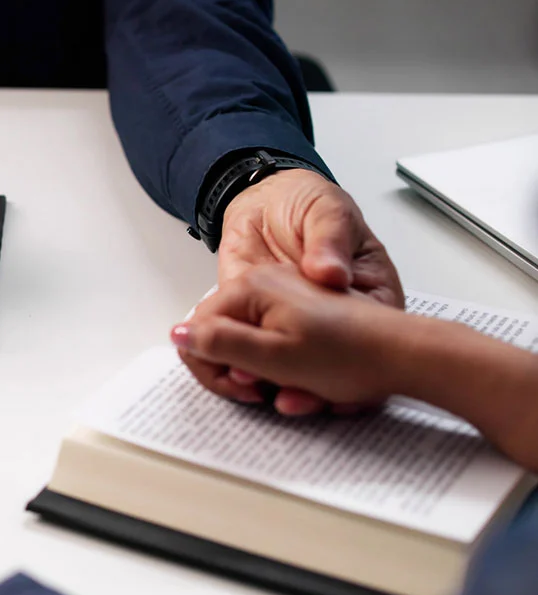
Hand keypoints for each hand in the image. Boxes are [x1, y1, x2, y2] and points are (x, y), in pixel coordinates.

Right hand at [172, 264, 416, 412]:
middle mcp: (265, 286)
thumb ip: (219, 342)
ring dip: (264, 375)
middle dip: (238, 371)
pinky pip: (275, 344)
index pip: (198, 328)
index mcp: (250, 288)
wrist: (407, 351)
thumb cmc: (347, 351)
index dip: (211, 365)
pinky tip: (307, 386)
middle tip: (265, 393)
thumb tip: (179, 335)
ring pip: (250, 343)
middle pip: (222, 335)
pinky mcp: (303, 313)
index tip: (241, 388)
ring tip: (294, 392)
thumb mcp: (273, 355)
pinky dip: (284, 368)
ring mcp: (285, 298)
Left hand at [194, 168, 404, 412]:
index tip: (327, 376)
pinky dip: (234, 366)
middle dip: (304, 388)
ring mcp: (284, 323)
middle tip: (287, 397)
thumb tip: (330, 273)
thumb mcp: (330, 214)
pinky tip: (229, 375)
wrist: (270, 198)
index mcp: (361, 299)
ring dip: (269, 384)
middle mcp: (323, 320)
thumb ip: (329, 242)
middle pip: (323, 366)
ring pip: (282, 367)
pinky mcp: (251, 320)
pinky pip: (242, 350)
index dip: (348, 364)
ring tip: (253, 388)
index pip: (365, 342)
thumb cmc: (311, 205)